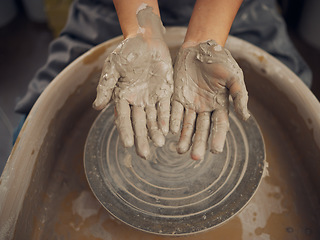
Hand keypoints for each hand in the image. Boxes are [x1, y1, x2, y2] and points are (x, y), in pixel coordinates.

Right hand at [93, 34, 172, 158]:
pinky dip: (168, 118)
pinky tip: (170, 130)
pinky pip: (166, 108)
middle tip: (145, 155)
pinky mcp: (165, 92)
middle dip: (142, 139)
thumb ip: (106, 86)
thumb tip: (97, 106)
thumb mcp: (113, 67)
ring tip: (160, 144)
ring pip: (154, 119)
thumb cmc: (126, 52)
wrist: (146, 39)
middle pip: (139, 124)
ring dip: (156, 132)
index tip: (128, 145)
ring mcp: (151, 97)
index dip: (125, 131)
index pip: (123, 118)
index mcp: (122, 97)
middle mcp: (137, 101)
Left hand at [170, 40, 249, 159]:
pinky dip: (171, 120)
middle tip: (195, 158)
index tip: (215, 150)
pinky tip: (169, 131)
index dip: (218, 137)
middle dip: (198, 143)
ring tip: (179, 150)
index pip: (219, 125)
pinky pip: (174, 110)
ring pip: (187, 123)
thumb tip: (245, 118)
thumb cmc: (220, 60)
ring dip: (183, 137)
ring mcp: (190, 103)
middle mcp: (205, 107)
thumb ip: (239, 96)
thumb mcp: (234, 76)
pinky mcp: (177, 96)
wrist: (201, 46)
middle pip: (202, 129)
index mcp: (220, 104)